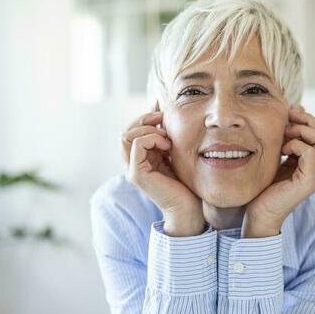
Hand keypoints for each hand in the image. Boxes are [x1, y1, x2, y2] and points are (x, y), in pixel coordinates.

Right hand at [121, 101, 203, 235]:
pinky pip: (137, 145)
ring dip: (147, 128)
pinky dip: (152, 138)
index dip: (145, 116)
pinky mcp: (136, 174)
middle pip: (125, 130)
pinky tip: (166, 145)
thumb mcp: (173, 150)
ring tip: (166, 136)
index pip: (131, 129)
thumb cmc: (185, 181)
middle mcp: (132, 163)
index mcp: (139, 158)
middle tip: (162, 119)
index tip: (161, 111)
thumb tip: (159, 106)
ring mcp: (132, 169)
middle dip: (144, 119)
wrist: (188, 207)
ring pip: (126, 135)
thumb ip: (164, 134)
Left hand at [242, 105, 314, 237]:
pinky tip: (282, 149)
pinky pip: (310, 153)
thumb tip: (295, 111)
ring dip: (302, 130)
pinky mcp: (308, 182)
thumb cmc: (266, 186)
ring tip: (284, 133)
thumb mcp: (279, 156)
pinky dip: (296, 144)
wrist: (260, 214)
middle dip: (308, 120)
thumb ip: (289, 139)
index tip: (290, 113)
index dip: (309, 119)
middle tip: (288, 118)